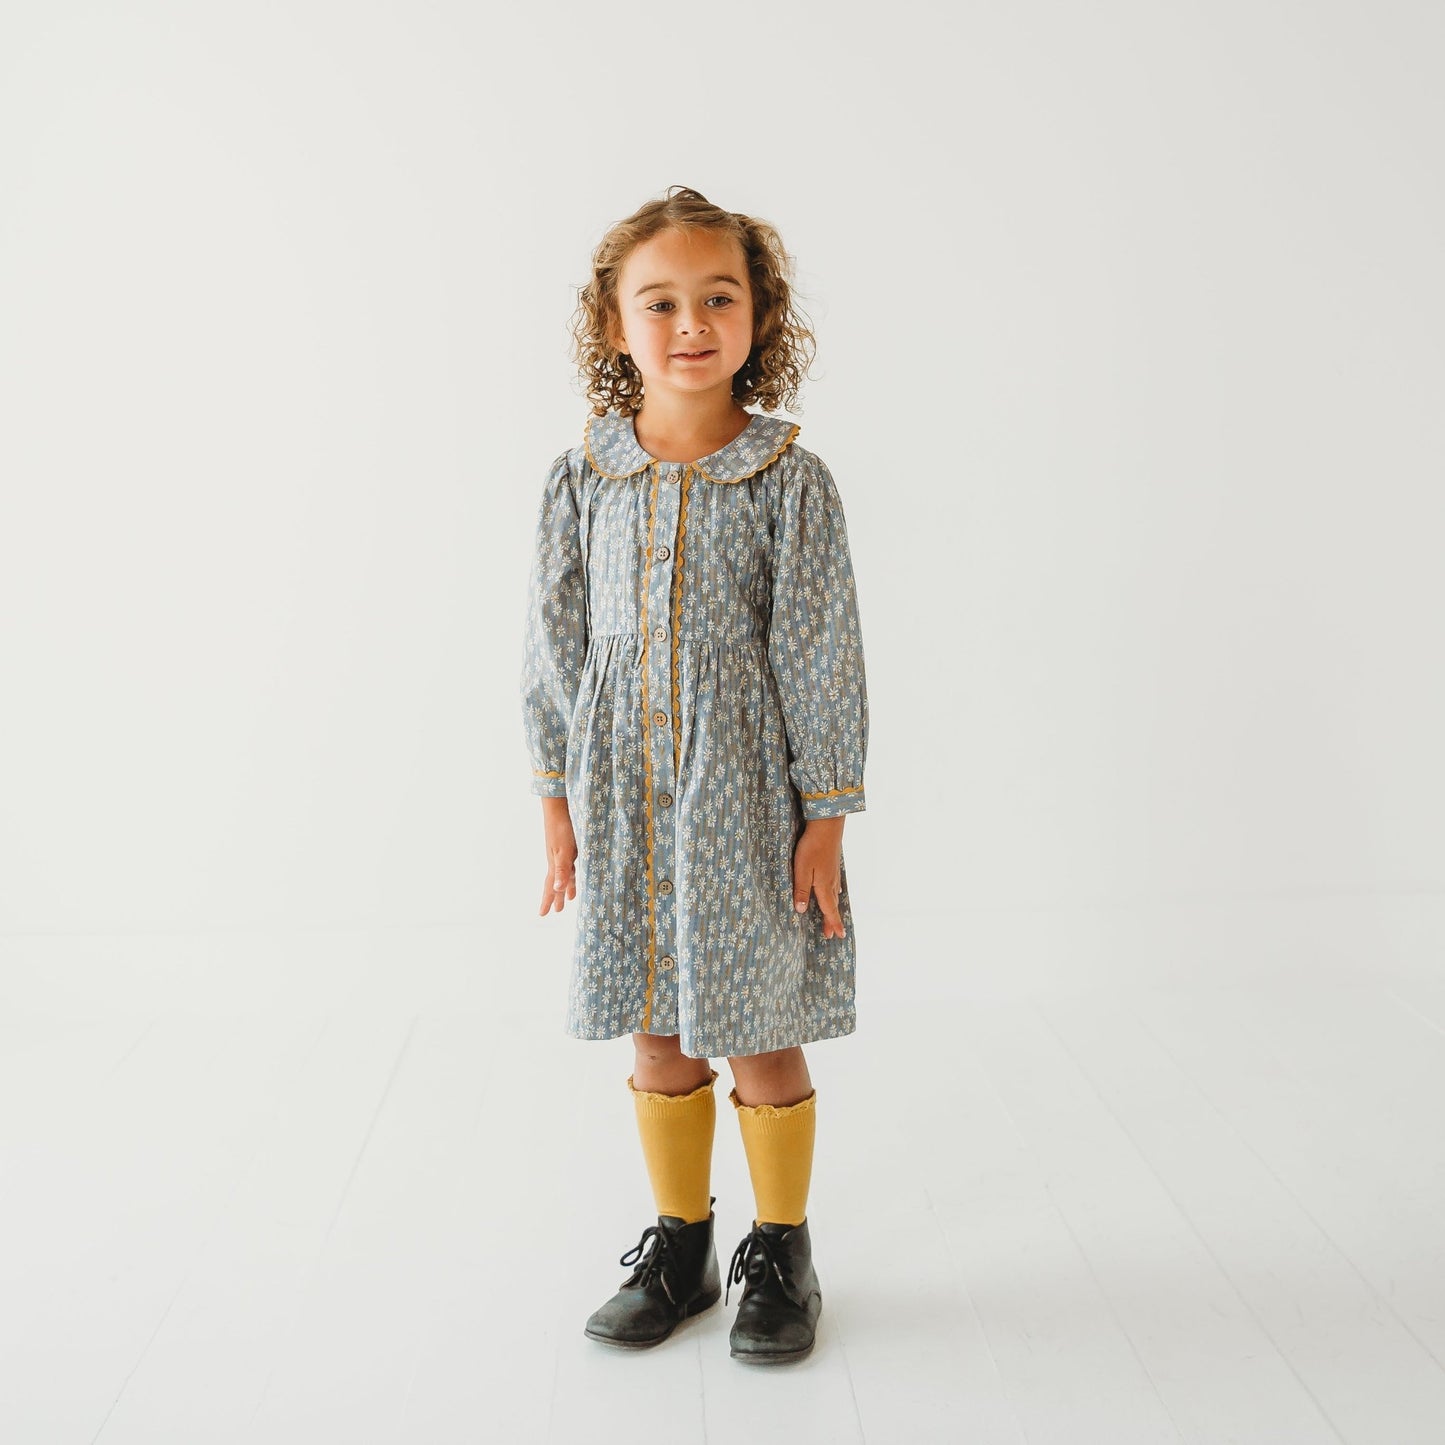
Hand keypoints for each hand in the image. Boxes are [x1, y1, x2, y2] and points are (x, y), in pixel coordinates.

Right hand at [538, 797, 577, 914]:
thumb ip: (561, 870)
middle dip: (557, 896)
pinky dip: (574, 871)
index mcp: (555, 863)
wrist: (560, 806)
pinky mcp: (571, 843)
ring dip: (567, 885)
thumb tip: (556, 889)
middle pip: (556, 882)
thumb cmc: (562, 828)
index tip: (543, 915)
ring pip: (565, 873)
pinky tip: (579, 871)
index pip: (550, 886)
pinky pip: (571, 863)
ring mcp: (563, 851)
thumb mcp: (564, 851)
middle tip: (557, 911)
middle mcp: (557, 859)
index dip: (548, 900)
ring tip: (570, 897)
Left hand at [792, 817, 845, 938]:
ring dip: (834, 906)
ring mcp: (834, 872)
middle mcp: (831, 881)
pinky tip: (837, 890)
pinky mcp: (833, 863)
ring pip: (835, 894)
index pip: (829, 909)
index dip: (832, 923)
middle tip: (834, 933)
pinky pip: (835, 883)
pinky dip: (835, 892)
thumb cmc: (811, 847)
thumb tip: (802, 910)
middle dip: (833, 919)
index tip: (837, 936)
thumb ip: (801, 890)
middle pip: (833, 905)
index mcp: (823, 886)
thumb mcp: (801, 870)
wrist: (827, 826)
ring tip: (833, 915)